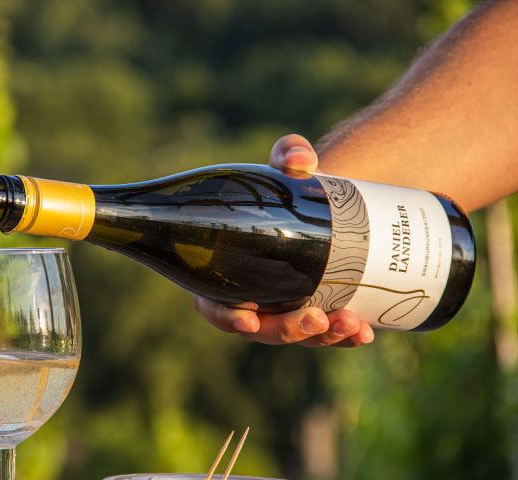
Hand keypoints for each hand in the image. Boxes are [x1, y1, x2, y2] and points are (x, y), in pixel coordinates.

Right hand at [194, 134, 374, 346]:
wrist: (325, 200)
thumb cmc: (292, 188)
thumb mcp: (288, 167)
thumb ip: (289, 153)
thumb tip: (300, 157)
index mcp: (228, 271)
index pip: (214, 305)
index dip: (226, 317)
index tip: (250, 318)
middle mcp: (254, 296)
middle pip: (261, 329)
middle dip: (288, 331)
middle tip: (317, 319)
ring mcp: (285, 308)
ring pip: (298, 335)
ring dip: (322, 337)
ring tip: (352, 324)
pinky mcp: (315, 311)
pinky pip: (326, 333)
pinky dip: (345, 337)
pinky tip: (365, 334)